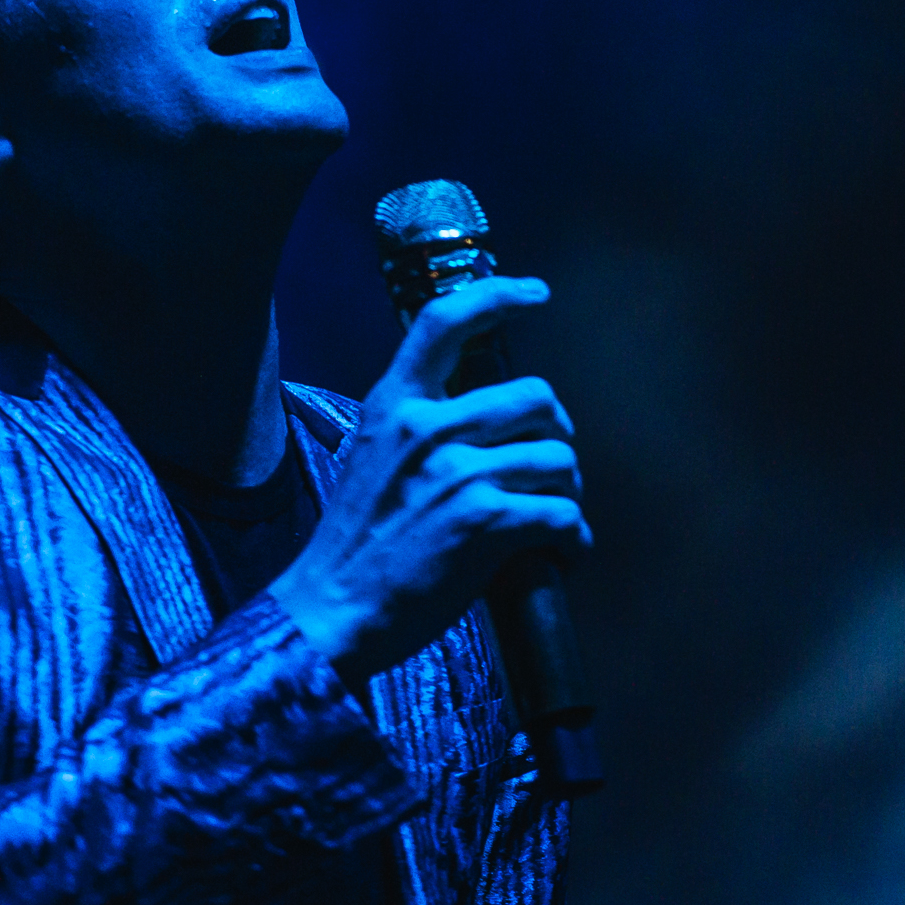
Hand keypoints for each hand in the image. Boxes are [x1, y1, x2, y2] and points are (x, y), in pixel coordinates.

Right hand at [271, 276, 589, 683]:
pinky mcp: (485, 522)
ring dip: (566, 493)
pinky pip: (563, 515)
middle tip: (549, 471)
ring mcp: (458, 473)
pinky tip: (556, 555)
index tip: (534, 294)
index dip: (498, 294)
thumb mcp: (371, 457)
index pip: (445, 320)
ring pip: (559, 459)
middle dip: (556, 436)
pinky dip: (571, 540)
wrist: (333, 610)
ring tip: (549, 520)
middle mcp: (427, 428)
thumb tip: (488, 414)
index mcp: (395, 405)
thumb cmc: (357, 543)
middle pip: (537, 396)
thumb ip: (419, 424)